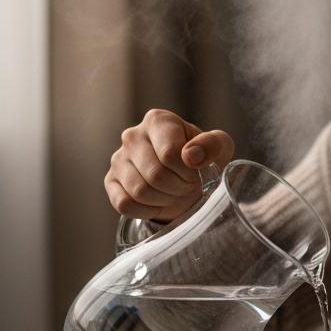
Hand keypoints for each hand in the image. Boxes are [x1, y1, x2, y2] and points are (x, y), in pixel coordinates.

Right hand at [104, 108, 235, 220]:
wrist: (187, 179)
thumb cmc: (202, 159)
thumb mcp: (220, 148)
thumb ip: (213, 145)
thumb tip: (191, 155)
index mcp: (158, 120)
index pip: (170, 153)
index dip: (188, 171)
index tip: (197, 173)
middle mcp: (132, 135)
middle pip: (155, 174)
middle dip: (179, 187)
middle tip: (188, 186)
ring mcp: (118, 159)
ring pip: (139, 191)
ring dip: (164, 200)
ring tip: (175, 192)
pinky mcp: (110, 181)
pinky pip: (125, 204)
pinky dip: (146, 210)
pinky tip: (158, 202)